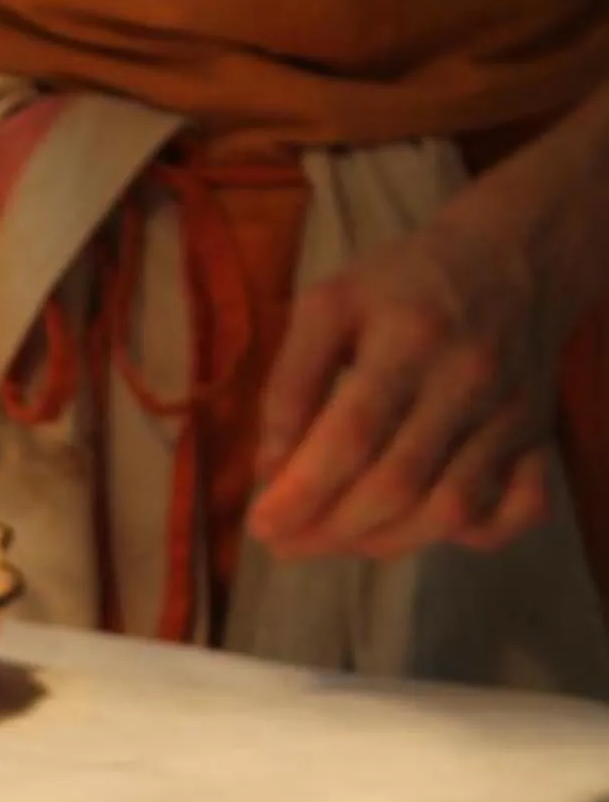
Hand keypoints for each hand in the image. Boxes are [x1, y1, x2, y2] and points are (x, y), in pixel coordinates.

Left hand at [250, 212, 564, 560]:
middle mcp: (468, 379)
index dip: (303, 492)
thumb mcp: (328, 307)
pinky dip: (474, 537)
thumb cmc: (401, 287)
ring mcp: (512, 413)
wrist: (512, 258)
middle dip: (330, 529)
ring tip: (332, 541)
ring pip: (452, 509)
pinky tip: (419, 531)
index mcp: (408, 338)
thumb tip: (270, 469)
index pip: (352, 434)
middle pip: (398, 483)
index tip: (261, 525)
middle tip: (284, 543)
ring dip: (382, 543)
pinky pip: (521, 508)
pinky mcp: (540, 436)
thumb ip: (290, 382)